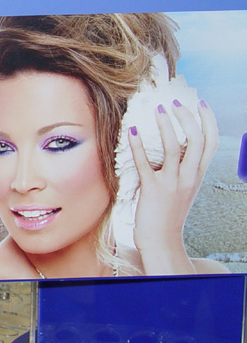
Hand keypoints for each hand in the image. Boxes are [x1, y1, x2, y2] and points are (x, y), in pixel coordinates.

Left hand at [128, 99, 217, 274]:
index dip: (207, 120)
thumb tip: (176, 145)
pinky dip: (137, 145)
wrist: (162, 241)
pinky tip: (130, 132)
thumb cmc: (169, 213)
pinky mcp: (152, 189)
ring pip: (174, 147)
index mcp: (197, 174)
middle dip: (187, 116)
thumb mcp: (184, 188)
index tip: (199, 103)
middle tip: (174, 102)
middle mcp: (189, 176)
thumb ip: (183, 169)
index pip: (211, 142)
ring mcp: (172, 182)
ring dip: (166, 125)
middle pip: (197, 139)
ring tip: (157, 110)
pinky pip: (145, 163)